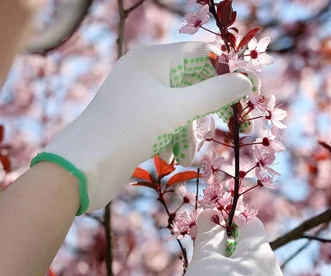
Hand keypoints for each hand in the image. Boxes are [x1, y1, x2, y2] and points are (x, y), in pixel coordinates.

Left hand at [31, 42, 251, 214]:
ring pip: (178, 108)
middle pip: (190, 83)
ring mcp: (135, 97)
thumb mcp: (179, 110)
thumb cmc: (131, 129)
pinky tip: (171, 157)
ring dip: (188, 131)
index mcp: (151, 58)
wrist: (84, 166)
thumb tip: (246, 80)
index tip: (246, 92)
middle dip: (206, 109)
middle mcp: (142, 72)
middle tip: (224, 127)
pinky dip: (172, 138)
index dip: (225, 71)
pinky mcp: (132, 120)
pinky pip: (163, 123)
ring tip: (188, 156)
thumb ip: (215, 93)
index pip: (199, 54)